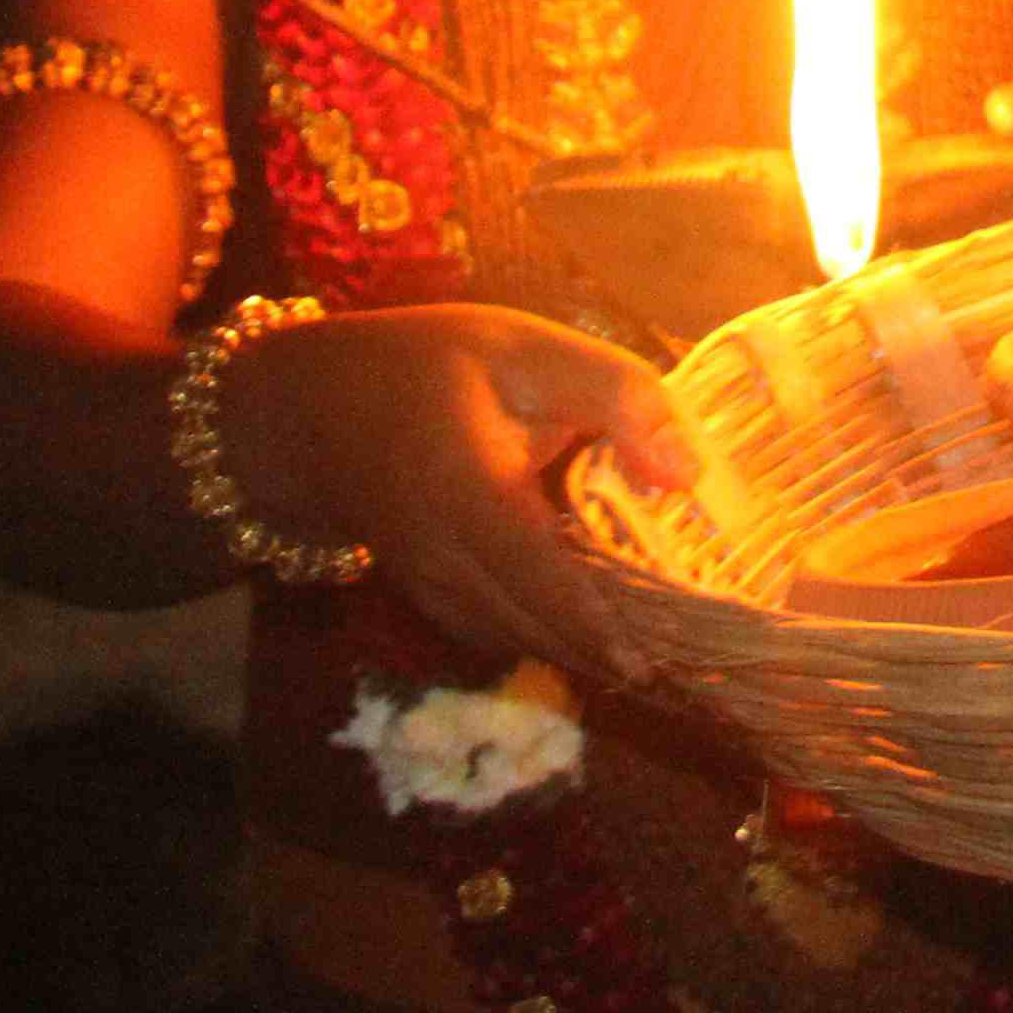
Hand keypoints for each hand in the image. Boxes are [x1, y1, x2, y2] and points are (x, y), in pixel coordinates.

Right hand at [214, 301, 703, 684]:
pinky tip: (613, 632)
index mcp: (466, 487)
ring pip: (521, 641)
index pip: (537, 575)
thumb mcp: (529, 350)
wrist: (312, 408)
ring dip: (589, 654)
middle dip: (615, 652)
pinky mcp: (432, 601)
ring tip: (675, 656)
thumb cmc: (429, 366)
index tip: (658, 661)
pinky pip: (501, 635)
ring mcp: (430, 589)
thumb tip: (688, 473)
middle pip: (537, 627)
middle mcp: (441, 556)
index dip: (598, 624)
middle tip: (701, 662)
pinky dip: (555, 640)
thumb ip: (618, 397)